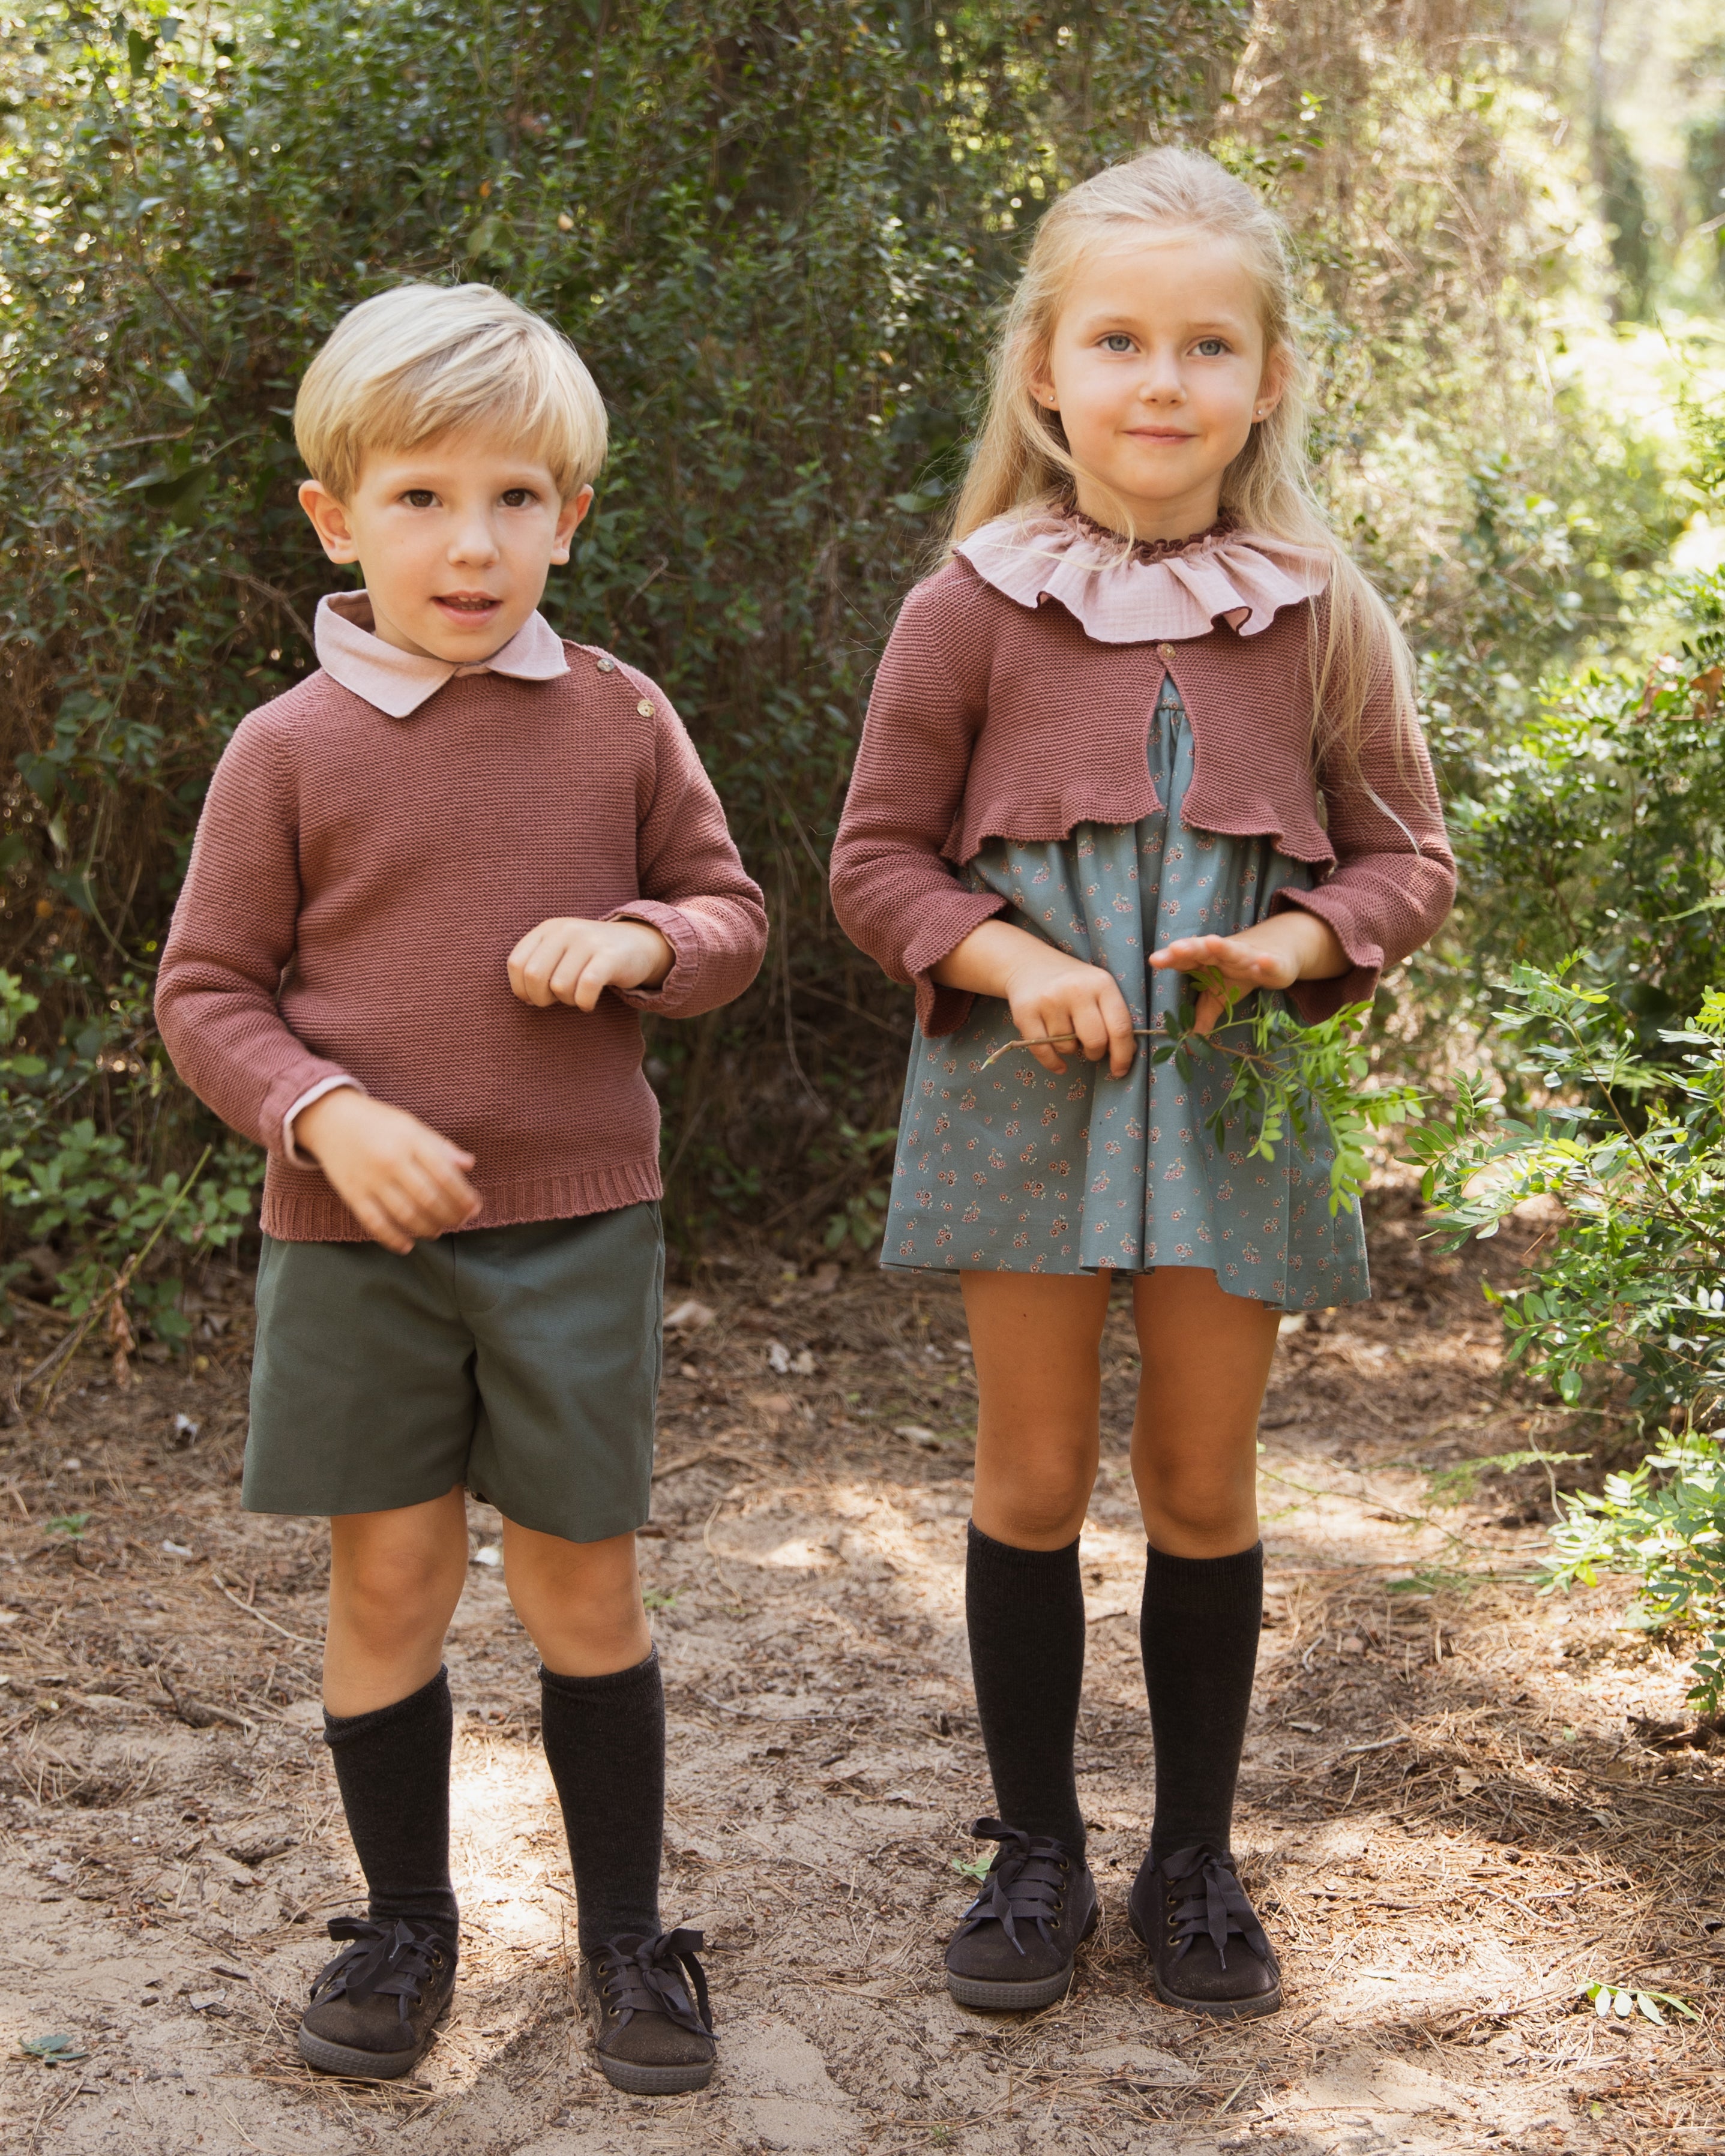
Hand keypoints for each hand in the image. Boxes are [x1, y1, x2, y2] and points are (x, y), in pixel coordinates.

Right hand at [294, 1090, 479, 1253]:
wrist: (331, 1120)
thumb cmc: (379, 1124)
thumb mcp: (412, 1126)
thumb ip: (441, 1147)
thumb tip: (469, 1165)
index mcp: (410, 1140)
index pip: (445, 1174)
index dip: (463, 1196)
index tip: (475, 1207)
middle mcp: (391, 1161)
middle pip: (429, 1199)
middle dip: (450, 1216)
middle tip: (460, 1222)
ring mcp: (370, 1180)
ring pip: (406, 1215)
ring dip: (428, 1229)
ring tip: (438, 1230)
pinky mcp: (353, 1195)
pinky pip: (376, 1224)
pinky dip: (393, 1239)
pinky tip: (408, 1244)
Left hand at [507, 916, 673, 1010]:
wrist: (639, 944)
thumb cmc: (592, 957)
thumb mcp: (561, 952)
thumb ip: (538, 967)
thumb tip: (525, 997)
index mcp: (548, 929)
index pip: (517, 964)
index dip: (521, 989)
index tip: (536, 997)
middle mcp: (566, 930)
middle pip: (534, 976)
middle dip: (542, 999)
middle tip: (557, 1001)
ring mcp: (588, 941)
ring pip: (560, 986)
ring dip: (568, 1001)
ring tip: (578, 996)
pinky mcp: (609, 957)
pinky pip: (586, 989)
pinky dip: (584, 1003)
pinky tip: (589, 1003)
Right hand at [934, 919, 1137, 1076]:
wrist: (1029, 963)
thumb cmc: (1072, 982)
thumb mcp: (1098, 987)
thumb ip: (1113, 1016)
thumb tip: (1124, 1054)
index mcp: (1102, 984)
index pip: (1120, 1027)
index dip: (1123, 1055)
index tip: (1120, 1070)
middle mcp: (1076, 990)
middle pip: (1095, 1041)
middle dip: (1095, 1053)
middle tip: (1091, 1049)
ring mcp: (1049, 1000)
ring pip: (1067, 1047)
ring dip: (1069, 1049)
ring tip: (1066, 1032)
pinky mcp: (1025, 1012)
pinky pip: (1043, 1052)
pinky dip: (1053, 1062)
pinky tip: (1058, 1063)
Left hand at [1149, 912, 1346, 1035]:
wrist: (1275, 955)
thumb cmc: (1237, 976)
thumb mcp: (1218, 999)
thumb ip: (1201, 1018)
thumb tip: (1187, 1046)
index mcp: (1205, 961)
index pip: (1185, 959)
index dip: (1171, 958)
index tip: (1155, 960)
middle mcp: (1222, 954)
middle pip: (1203, 949)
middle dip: (1190, 948)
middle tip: (1176, 948)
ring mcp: (1247, 956)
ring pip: (1233, 951)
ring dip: (1222, 948)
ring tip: (1211, 944)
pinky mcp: (1271, 963)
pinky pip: (1269, 963)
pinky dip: (1267, 962)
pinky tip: (1263, 961)